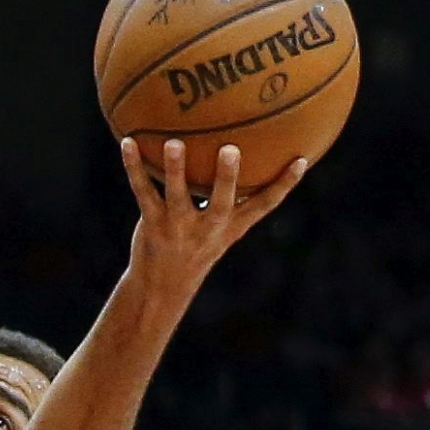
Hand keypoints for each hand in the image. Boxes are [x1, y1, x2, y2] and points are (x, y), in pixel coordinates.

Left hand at [120, 137, 305, 301]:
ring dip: (175, 169)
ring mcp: (178, 226)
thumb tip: (244, 151)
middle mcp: (207, 227)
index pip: (264, 205)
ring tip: (174, 143)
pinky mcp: (152, 223)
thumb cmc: (196, 246)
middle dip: (226, 177)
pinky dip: (134, 167)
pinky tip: (128, 142)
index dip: (284, 184)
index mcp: (231, 226)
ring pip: (177, 196)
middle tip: (231, 149)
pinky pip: (142, 190)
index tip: (301, 159)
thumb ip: (234, 199)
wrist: (161, 286)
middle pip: (220, 202)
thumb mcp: (222, 229)